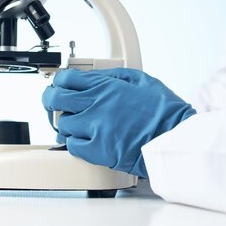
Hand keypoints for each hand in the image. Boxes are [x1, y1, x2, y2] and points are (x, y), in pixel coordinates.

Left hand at [42, 68, 195, 177]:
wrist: (175, 138)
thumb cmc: (165, 112)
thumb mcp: (142, 80)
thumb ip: (115, 75)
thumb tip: (97, 74)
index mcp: (106, 86)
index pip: (66, 78)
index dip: (59, 81)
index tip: (59, 86)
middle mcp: (96, 104)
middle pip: (55, 99)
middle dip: (50, 100)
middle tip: (53, 105)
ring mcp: (95, 127)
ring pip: (63, 124)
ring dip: (67, 126)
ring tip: (77, 127)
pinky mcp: (98, 150)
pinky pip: (71, 146)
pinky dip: (74, 144)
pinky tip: (84, 142)